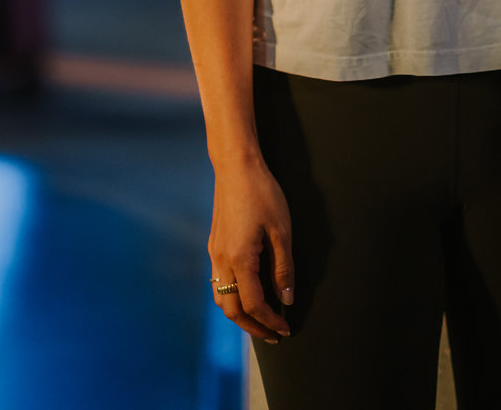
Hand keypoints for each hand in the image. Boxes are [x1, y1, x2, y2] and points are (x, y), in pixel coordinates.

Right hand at [209, 158, 294, 343]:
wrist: (236, 166)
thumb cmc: (262, 193)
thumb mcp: (281, 230)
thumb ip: (283, 268)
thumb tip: (286, 299)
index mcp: (239, 259)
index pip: (253, 304)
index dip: (270, 321)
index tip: (285, 329)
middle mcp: (222, 260)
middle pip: (231, 309)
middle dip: (253, 327)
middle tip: (273, 334)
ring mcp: (215, 253)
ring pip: (221, 297)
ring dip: (239, 314)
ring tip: (260, 319)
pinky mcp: (214, 244)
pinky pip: (219, 282)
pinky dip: (232, 296)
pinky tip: (247, 292)